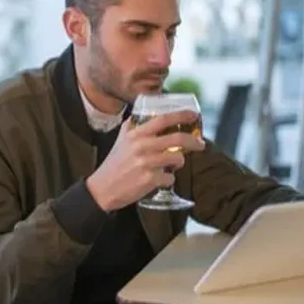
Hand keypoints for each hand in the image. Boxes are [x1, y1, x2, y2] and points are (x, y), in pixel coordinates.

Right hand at [86, 109, 204, 211]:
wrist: (103, 188)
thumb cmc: (114, 164)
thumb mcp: (121, 140)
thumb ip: (134, 128)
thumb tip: (146, 116)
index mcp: (136, 134)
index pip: (163, 119)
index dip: (181, 116)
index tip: (194, 115)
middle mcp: (142, 146)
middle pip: (177, 138)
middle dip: (193, 141)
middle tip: (200, 144)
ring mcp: (146, 163)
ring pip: (178, 158)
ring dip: (179, 162)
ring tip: (172, 165)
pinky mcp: (149, 180)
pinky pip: (170, 177)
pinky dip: (168, 179)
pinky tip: (159, 179)